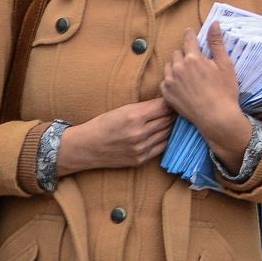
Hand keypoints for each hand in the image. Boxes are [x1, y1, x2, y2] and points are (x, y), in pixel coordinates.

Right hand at [57, 97, 175, 176]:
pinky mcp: (140, 160)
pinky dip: (164, 138)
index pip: (165, 107)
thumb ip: (147, 106)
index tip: (173, 100)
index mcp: (133, 117)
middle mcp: (138, 134)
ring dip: (169, 126)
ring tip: (169, 120)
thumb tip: (170, 102)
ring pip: (167, 133)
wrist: (85, 147)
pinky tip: (161, 133)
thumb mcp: (123, 109)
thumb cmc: (104, 124)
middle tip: (175, 109)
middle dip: (172, 114)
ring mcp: (140, 149)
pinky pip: (162, 146)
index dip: (170, 102)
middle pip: (168, 120)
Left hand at [161, 26, 251, 162]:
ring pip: (168, 65)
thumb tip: (215, 23)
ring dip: (176, 65)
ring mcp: (170, 81)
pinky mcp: (166, 94)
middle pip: (176, 52)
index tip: (191, 33)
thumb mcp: (225, 65)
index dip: (190, 35)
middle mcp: (178, 67)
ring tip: (187, 72)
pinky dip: (172, 79)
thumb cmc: (225, 90)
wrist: (216, 117)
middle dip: (184, 52)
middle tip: (194, 59)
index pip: (188, 39)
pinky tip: (182, 85)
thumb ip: (217, 43)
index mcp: (193, 58)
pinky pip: (165, 80)